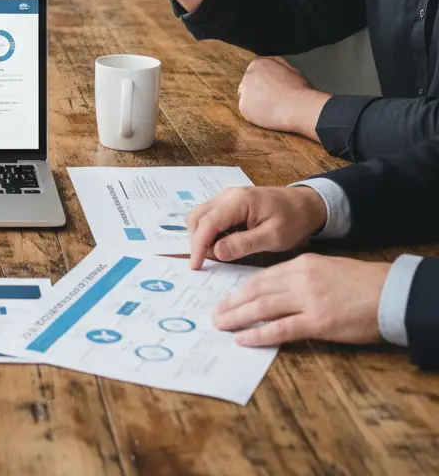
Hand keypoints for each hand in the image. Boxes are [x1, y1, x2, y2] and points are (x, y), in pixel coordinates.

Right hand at [187, 186, 327, 268]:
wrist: (306, 204)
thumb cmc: (293, 220)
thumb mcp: (273, 236)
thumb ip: (244, 244)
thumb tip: (216, 253)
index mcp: (238, 201)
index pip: (207, 223)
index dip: (198, 245)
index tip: (195, 266)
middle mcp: (227, 195)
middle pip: (197, 217)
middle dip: (196, 241)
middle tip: (205, 262)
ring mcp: (226, 197)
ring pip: (200, 216)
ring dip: (201, 236)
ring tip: (215, 255)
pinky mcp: (229, 202)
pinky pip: (210, 216)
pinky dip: (209, 232)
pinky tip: (222, 244)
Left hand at [214, 254, 389, 346]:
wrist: (389, 292)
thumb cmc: (359, 282)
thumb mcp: (324, 268)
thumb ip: (299, 277)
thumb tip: (274, 290)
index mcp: (299, 265)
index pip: (261, 277)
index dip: (240, 289)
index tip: (224, 298)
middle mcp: (299, 280)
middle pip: (256, 291)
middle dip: (232, 303)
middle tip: (214, 313)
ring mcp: (308, 300)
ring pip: (263, 308)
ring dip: (238, 317)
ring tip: (221, 325)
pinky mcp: (319, 322)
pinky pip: (282, 328)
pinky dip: (260, 334)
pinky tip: (244, 339)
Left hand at [238, 57, 329, 137]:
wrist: (299, 107)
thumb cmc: (300, 91)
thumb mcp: (291, 71)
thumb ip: (276, 70)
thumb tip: (275, 74)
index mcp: (259, 64)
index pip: (254, 72)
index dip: (263, 82)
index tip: (270, 89)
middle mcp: (248, 75)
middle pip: (248, 84)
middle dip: (257, 92)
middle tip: (271, 99)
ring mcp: (245, 90)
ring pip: (246, 98)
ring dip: (255, 103)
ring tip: (272, 107)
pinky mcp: (243, 106)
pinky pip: (247, 111)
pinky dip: (255, 115)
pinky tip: (268, 114)